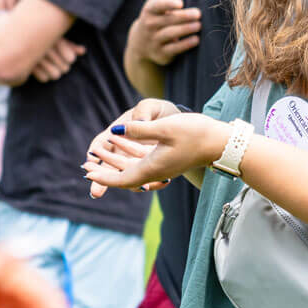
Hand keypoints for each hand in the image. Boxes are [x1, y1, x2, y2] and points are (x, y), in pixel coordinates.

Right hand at [31, 38, 85, 82]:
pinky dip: (44, 75)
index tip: (68, 57)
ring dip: (54, 72)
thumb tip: (83, 51)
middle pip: (65, 68)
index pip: (70, 58)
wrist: (12, 37)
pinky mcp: (27, 67)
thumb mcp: (55, 38)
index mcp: (54, 39)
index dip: (70, 58)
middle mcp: (45, 48)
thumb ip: (69, 45)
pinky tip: (41, 70)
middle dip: (62, 66)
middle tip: (58, 63)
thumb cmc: (40, 38)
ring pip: (56, 75)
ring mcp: (36, 58)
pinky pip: (44, 79)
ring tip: (50, 67)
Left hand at [83, 112, 227, 192]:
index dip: (103, 176)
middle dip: (104, 169)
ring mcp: (162, 166)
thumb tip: (115, 131)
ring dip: (115, 159)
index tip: (87, 171)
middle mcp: (156, 171)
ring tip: (98, 150)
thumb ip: (139, 129)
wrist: (221, 142)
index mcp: (153, 168)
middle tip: (86, 163)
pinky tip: (120, 140)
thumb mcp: (165, 128)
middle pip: (124, 175)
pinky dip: (128, 152)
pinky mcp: (168, 159)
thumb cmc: (196, 134)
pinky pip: (142, 159)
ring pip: (132, 166)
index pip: (122, 179)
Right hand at [127, 0, 201, 65]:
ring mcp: (154, 40)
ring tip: (198, 25)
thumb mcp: (163, 2)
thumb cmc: (158, 16)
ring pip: (171, 34)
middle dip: (184, 17)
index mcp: (150, 9)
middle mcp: (150, 24)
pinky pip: (174, 49)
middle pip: (169, 19)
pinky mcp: (161, 54)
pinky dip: (185, 45)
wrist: (141, 43)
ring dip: (186, 30)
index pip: (158, 5)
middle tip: (198, 14)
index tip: (180, 3)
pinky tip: (196, 39)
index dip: (168, 3)